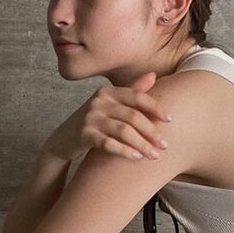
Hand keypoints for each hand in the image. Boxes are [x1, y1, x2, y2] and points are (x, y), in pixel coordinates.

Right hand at [42, 71, 172, 165]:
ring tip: (154, 155)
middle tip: (164, 146)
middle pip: (133, 116)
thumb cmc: (94, 122)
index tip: (170, 120)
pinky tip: (136, 157)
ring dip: (142, 145)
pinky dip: (124, 151)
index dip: (156, 108)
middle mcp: (98, 102)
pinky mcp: (83, 135)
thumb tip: (153, 75)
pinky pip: (108, 143)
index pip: (137, 96)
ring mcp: (90, 118)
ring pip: (123, 131)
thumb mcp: (111, 105)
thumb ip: (132, 91)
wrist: (63, 140)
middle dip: (151, 132)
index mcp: (108, 92)